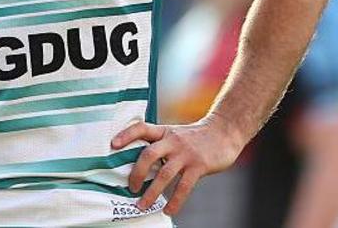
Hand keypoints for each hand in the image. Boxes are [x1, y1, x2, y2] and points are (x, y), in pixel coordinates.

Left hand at [110, 114, 244, 215]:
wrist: (224, 131)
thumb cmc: (196, 137)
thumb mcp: (175, 134)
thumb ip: (160, 145)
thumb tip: (141, 165)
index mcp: (164, 132)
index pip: (141, 128)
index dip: (126, 135)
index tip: (113, 145)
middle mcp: (173, 140)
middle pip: (148, 154)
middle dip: (136, 173)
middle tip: (130, 188)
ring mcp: (186, 153)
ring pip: (164, 174)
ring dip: (151, 192)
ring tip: (142, 205)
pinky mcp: (199, 165)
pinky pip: (184, 187)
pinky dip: (175, 201)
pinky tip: (168, 210)